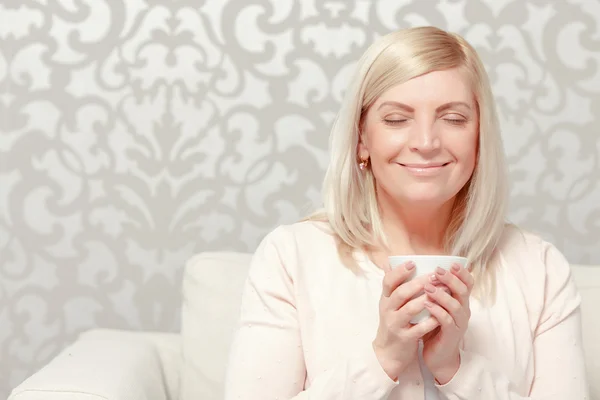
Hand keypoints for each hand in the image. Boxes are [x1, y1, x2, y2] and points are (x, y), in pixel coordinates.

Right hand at [372, 261, 440, 380]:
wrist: (390, 350)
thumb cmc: (394, 320)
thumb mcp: (389, 303)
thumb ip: (392, 284)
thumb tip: (389, 261)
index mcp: (385, 299)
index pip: (388, 282)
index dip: (399, 272)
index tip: (413, 263)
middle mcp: (387, 310)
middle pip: (400, 293)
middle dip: (418, 283)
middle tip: (434, 275)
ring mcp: (395, 324)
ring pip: (410, 309)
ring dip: (426, 299)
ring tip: (441, 291)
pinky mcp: (405, 338)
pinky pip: (419, 328)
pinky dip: (430, 321)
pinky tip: (441, 314)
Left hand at [421, 263, 473, 384]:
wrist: (438, 355)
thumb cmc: (434, 326)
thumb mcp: (435, 305)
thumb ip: (432, 289)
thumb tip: (415, 268)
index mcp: (461, 302)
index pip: (468, 283)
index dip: (462, 273)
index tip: (451, 263)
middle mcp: (463, 311)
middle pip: (463, 291)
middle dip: (451, 279)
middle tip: (437, 271)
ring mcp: (459, 323)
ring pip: (455, 306)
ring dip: (441, 294)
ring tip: (427, 286)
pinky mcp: (451, 335)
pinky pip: (446, 321)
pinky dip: (437, 311)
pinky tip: (426, 304)